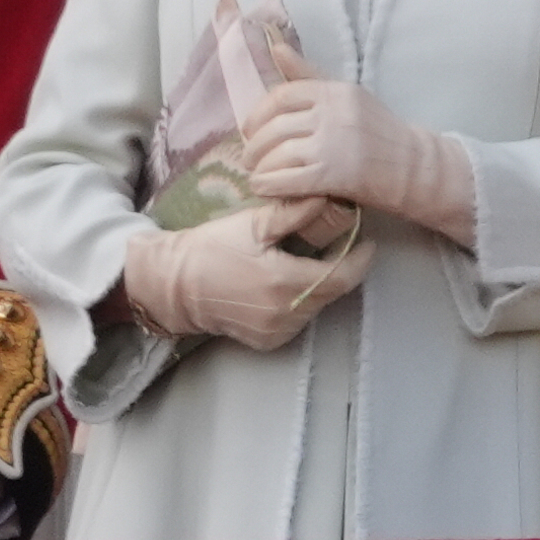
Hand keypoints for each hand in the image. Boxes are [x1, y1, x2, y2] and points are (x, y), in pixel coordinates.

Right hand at [120, 200, 372, 351]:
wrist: (173, 285)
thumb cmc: (211, 249)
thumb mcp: (251, 225)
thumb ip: (293, 214)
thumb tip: (329, 199)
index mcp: (286, 282)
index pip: (343, 276)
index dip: (360, 260)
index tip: (366, 242)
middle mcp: (287, 314)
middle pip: (330, 292)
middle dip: (335, 270)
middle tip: (329, 247)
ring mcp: (278, 332)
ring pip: (315, 307)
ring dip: (316, 287)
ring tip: (300, 265)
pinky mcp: (268, 341)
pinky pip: (296, 321)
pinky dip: (296, 304)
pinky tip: (278, 288)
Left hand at [244, 80, 474, 239]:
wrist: (416, 168)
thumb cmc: (378, 132)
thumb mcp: (347, 96)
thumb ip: (308, 75)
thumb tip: (275, 47)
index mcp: (334, 91)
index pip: (281, 96)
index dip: (257, 115)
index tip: (249, 130)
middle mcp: (333, 113)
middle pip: (275, 128)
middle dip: (254, 147)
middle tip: (249, 159)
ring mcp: (334, 143)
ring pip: (278, 154)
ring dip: (260, 169)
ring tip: (256, 175)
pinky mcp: (336, 174)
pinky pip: (289, 179)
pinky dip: (269, 185)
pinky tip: (264, 188)